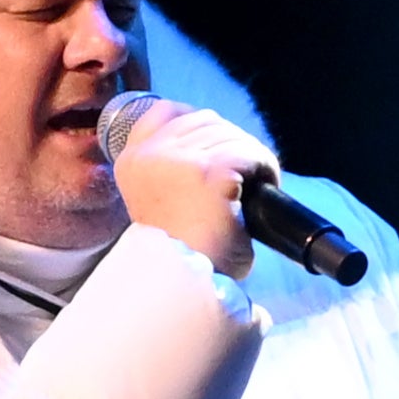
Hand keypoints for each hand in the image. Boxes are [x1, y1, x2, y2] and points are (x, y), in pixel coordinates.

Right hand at [108, 100, 262, 277]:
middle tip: (246, 178)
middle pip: (205, 121)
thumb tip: (212, 143)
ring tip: (256, 187)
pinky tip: (267, 186)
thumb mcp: (161, 203)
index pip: (165, 111)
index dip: (198, 123)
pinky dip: (266, 168)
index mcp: (131, 161)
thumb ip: (172, 171)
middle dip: (232, 144)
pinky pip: (251, 153)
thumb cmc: (186, 255)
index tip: (218, 148)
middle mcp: (148, 154)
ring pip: (231, 134)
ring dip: (252, 158)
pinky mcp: (211, 171)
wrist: (190, 287)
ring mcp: (178, 159)